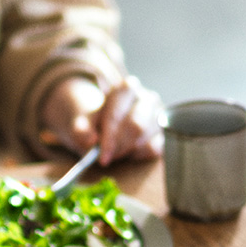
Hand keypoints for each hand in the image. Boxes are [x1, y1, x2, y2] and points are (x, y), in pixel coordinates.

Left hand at [42, 75, 162, 165]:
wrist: (108, 125)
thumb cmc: (98, 123)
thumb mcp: (83, 124)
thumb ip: (81, 130)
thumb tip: (90, 140)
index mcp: (127, 88)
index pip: (118, 113)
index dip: (109, 137)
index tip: (101, 155)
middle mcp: (147, 99)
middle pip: (136, 126)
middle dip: (119, 146)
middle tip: (106, 157)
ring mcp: (159, 115)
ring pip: (146, 139)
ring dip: (127, 151)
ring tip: (114, 152)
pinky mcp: (164, 132)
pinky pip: (154, 148)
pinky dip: (138, 155)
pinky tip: (128, 152)